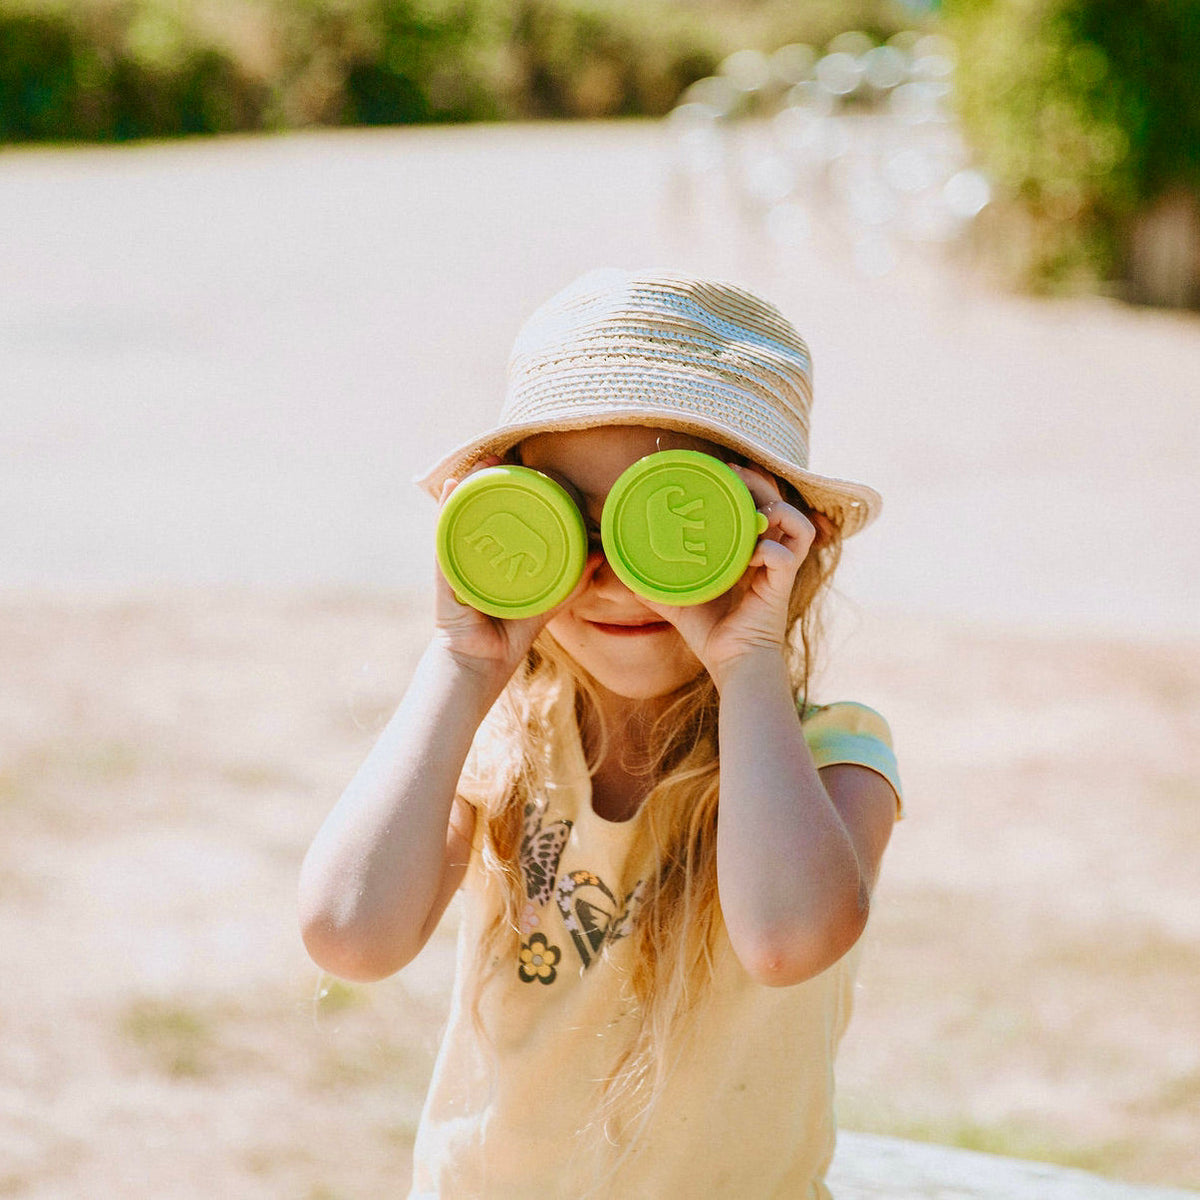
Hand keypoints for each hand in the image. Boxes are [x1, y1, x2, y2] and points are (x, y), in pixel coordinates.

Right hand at [433, 457, 592, 693]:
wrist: (479, 668)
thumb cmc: (508, 638)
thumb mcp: (544, 604)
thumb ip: (570, 583)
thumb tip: (600, 556)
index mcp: (492, 560)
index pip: (497, 518)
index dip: (508, 490)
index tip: (522, 464)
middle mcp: (471, 555)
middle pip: (476, 509)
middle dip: (487, 479)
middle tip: (503, 452)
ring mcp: (455, 561)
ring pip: (459, 514)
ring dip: (469, 484)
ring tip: (484, 459)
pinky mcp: (444, 572)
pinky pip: (444, 535)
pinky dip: (447, 510)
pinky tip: (452, 486)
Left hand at [640, 464, 823, 686]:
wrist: (732, 665)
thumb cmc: (712, 635)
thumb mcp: (680, 602)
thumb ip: (657, 586)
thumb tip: (622, 573)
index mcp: (754, 555)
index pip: (764, 508)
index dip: (753, 485)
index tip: (728, 470)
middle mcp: (772, 559)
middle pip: (782, 506)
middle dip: (762, 484)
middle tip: (735, 472)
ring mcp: (780, 573)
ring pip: (799, 525)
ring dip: (779, 511)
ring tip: (754, 512)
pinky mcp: (780, 588)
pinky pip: (788, 558)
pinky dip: (772, 551)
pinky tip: (752, 553)